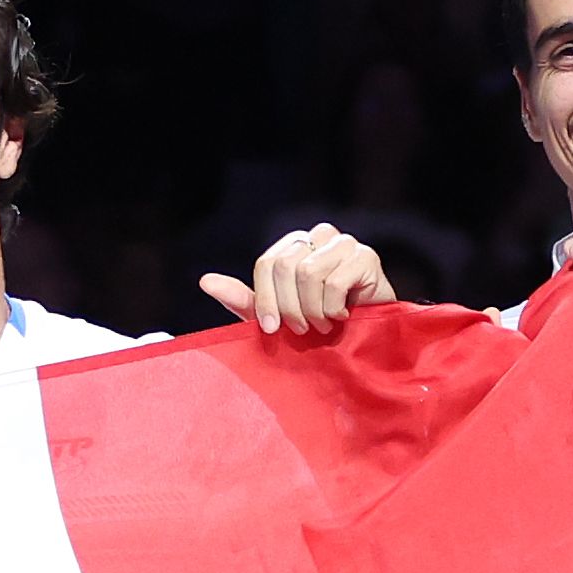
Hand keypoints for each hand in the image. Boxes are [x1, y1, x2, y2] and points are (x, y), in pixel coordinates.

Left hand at [200, 224, 398, 334]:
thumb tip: (205, 281)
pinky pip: (334, 282)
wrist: (366, 337)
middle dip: (289, 308)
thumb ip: (243, 299)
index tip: (271, 329)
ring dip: (313, 310)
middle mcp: (319, 236)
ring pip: (308, 273)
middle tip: (302, 329)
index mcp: (295, 244)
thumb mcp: (276, 316)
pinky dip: (333, 309)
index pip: (266, 264)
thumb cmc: (319, 323)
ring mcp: (345, 243)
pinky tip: (344, 316)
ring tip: (324, 323)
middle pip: (285, 266)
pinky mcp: (366, 257)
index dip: (265, 300)